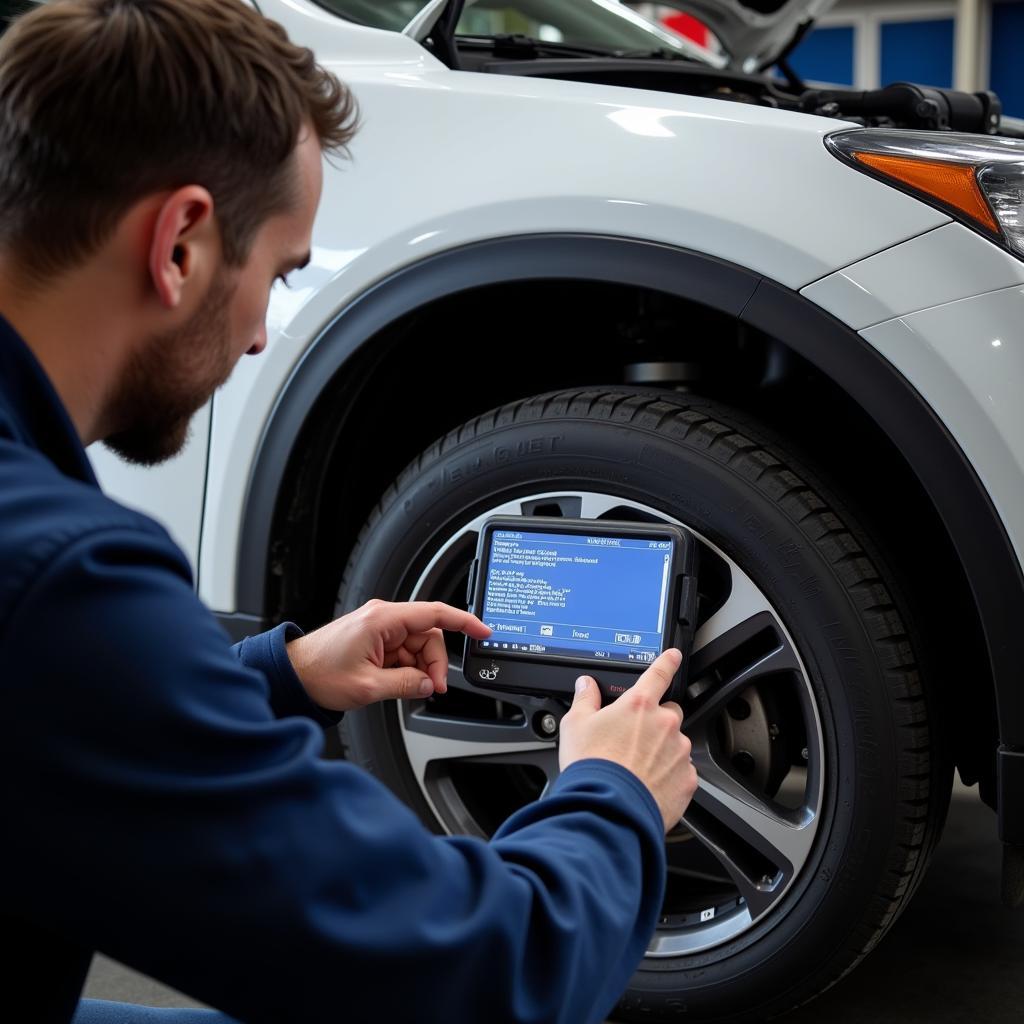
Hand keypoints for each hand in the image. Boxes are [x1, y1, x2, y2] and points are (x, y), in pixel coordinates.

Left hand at [286, 599, 491, 711]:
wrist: (291, 674)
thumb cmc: (318, 673)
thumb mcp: (367, 687)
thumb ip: (405, 684)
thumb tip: (429, 684)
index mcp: (383, 620)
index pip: (434, 614)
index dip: (463, 622)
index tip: (482, 631)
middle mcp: (382, 618)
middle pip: (428, 636)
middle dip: (434, 663)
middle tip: (431, 688)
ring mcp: (378, 628)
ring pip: (416, 646)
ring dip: (419, 669)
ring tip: (408, 689)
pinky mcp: (374, 639)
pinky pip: (402, 652)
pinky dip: (406, 669)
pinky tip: (396, 683)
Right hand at [557, 648, 697, 832]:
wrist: (607, 808)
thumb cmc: (591, 766)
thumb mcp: (575, 725)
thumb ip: (584, 700)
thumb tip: (585, 685)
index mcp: (639, 705)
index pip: (659, 673)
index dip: (667, 662)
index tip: (674, 657)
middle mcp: (664, 724)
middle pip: (669, 712)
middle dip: (657, 720)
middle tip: (635, 738)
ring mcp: (679, 752)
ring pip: (676, 744)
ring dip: (663, 750)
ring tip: (638, 768)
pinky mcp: (687, 779)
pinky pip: (682, 772)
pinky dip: (669, 776)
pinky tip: (649, 784)